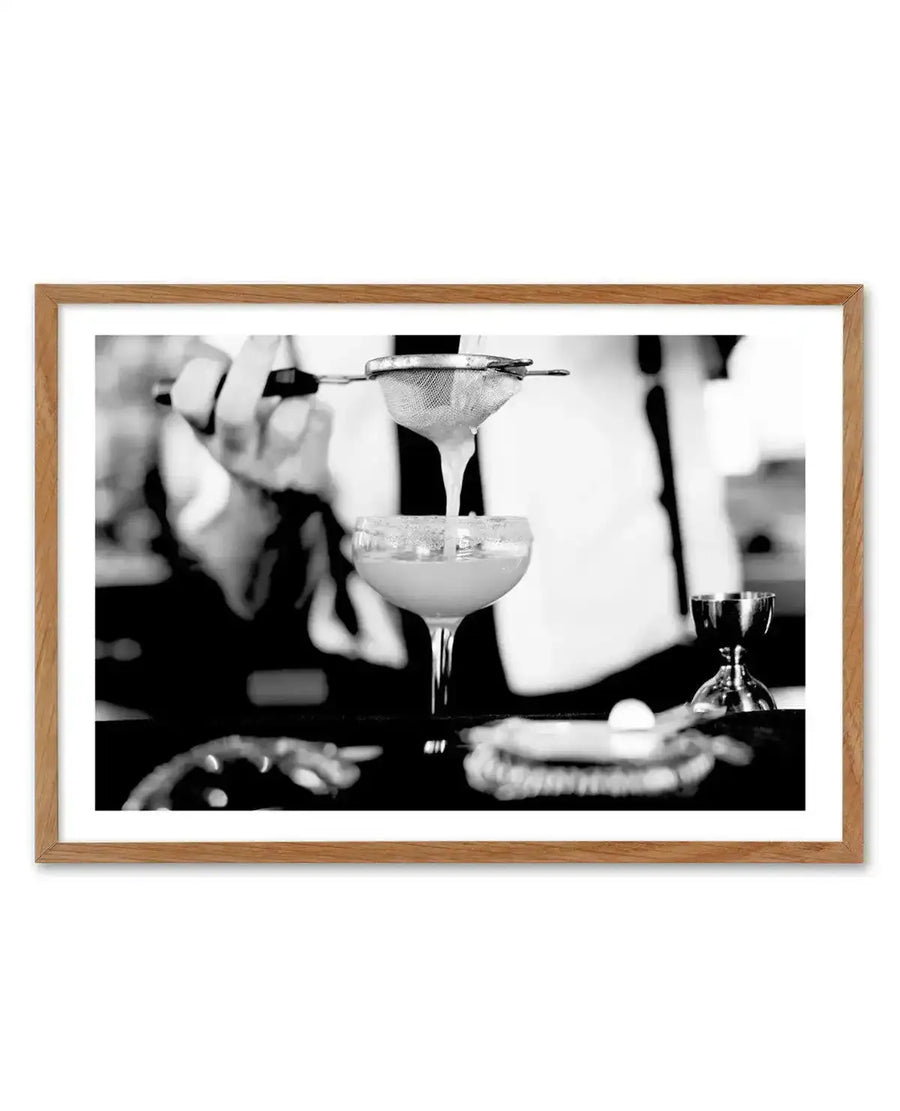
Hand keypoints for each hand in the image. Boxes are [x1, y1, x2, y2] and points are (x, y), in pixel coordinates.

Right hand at [170, 335, 331, 494]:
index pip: (189, 399)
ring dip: (297, 397)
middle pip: (235, 409)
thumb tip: (198, 344)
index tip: (223, 357)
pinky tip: (313, 418)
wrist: (276, 499)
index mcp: (205, 431)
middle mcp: (233, 452)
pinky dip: (320, 409)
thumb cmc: (248, 436)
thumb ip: (211, 371)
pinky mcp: (307, 474)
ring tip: (298, 397)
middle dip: (253, 364)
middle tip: (270, 333)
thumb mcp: (219, 410)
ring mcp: (272, 467)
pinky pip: (321, 421)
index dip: (204, 370)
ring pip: (287, 423)